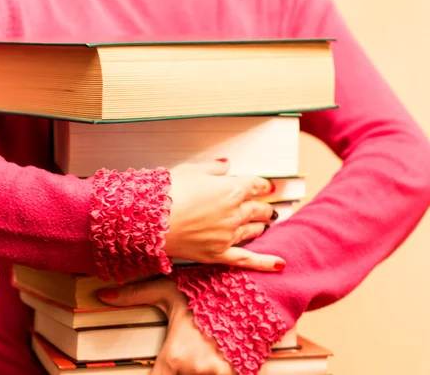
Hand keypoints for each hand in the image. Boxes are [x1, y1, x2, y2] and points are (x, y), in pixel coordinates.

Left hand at [98, 278, 234, 374]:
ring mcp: (220, 374)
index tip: (157, 370)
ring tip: (201, 349)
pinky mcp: (240, 372)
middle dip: (178, 368)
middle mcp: (196, 370)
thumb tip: (103, 295)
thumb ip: (135, 295)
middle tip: (186, 350)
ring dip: (198, 368)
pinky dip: (217, 369)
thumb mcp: (168, 290)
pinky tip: (216, 356)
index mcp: (175, 355)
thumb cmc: (208, 290)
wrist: (252, 291)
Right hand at [166, 160, 284, 271]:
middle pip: (258, 208)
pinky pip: (247, 260)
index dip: (262, 185)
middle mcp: (235, 212)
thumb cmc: (167, 193)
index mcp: (231, 189)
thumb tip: (226, 165)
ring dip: (260, 225)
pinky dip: (265, 262)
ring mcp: (228, 235)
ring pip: (253, 229)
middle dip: (264, 206)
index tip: (265, 186)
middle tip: (267, 207)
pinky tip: (280, 264)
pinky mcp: (218, 253)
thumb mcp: (191, 171)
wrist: (150, 220)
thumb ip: (214, 169)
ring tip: (263, 224)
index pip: (255, 185)